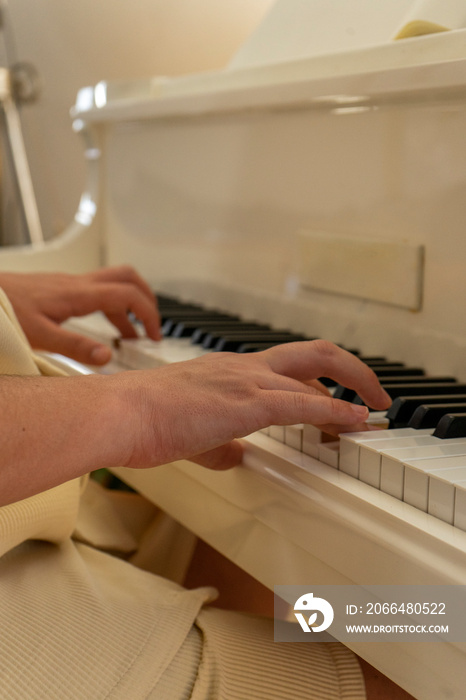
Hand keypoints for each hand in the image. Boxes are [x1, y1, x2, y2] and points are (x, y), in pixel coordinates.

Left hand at [0, 266, 160, 363]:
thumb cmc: (7, 310)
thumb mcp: (40, 336)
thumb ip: (75, 347)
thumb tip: (106, 357)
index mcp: (79, 294)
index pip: (128, 294)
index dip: (147, 313)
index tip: (153, 335)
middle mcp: (79, 284)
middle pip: (128, 277)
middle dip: (147, 300)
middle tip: (153, 326)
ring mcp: (72, 284)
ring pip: (114, 283)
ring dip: (130, 305)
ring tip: (134, 335)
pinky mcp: (64, 288)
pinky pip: (99, 291)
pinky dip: (112, 307)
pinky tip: (106, 327)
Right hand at [118, 340, 391, 470]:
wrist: (121, 413)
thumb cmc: (146, 419)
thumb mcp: (192, 431)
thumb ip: (220, 443)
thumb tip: (237, 455)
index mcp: (232, 372)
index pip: (291, 369)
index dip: (322, 385)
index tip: (341, 401)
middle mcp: (245, 369)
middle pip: (315, 354)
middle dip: (353, 371)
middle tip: (375, 393)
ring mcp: (246, 382)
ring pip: (314, 375)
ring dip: (352, 392)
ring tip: (373, 411)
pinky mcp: (244, 404)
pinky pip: (301, 405)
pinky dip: (334, 413)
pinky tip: (354, 422)